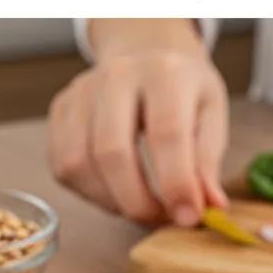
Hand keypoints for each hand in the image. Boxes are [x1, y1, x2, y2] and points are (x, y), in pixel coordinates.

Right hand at [47, 19, 228, 225]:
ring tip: (140, 205)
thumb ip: (208, 161)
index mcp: (164, 73)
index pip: (167, 134)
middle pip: (112, 152)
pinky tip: (115, 191)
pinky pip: (62, 167)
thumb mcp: (211, 115)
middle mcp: (116, 76)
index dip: (177, 184)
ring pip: (79, 164)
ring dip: (110, 201)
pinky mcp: (60, 110)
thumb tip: (208, 206)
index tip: (189, 217)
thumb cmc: (182, 90)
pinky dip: (90, 193)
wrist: (146, 53)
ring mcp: (81, 92)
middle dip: (137, 201)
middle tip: (161, 220)